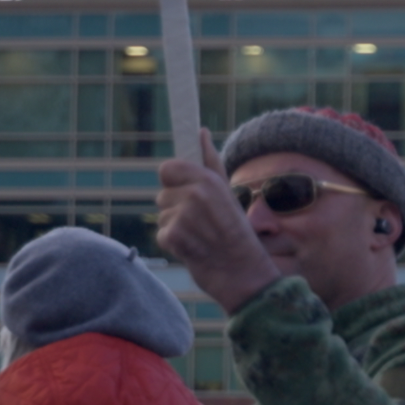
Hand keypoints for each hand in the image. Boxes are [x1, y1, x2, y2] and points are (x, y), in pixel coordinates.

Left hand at [156, 128, 280, 313]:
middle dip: (177, 210)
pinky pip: (161, 235)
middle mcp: (195, 193)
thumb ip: (211, 162)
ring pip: (162, 216)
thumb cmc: (236, 232)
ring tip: (200, 238)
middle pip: (163, 196)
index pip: (167, 169)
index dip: (174, 184)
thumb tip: (201, 132)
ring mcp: (183, 215)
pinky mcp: (173, 236)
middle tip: (201, 224)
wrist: (243, 273)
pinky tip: (193, 249)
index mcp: (207, 179)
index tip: (187, 197)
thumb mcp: (227, 193)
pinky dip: (174, 245)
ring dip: (177, 229)